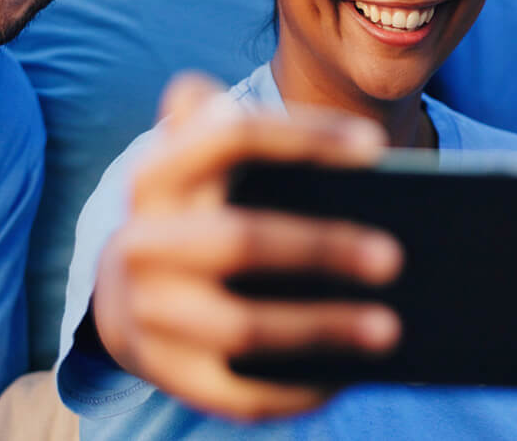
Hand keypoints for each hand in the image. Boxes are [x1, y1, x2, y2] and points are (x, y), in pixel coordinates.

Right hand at [90, 73, 402, 420]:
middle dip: (320, 248)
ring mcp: (150, 313)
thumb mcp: (195, 160)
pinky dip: (297, 390)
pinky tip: (348, 376)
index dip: (304, 136)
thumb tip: (317, 132)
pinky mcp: (166, 372)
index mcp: (157, 175)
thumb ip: (228, 125)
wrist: (123, 294)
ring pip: (243, 327)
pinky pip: (239, 392)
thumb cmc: (195, 213)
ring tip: (388, 327)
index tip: (376, 146)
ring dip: (321, 328)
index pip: (230, 138)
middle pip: (241, 240)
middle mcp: (142, 243)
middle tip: (394, 257)